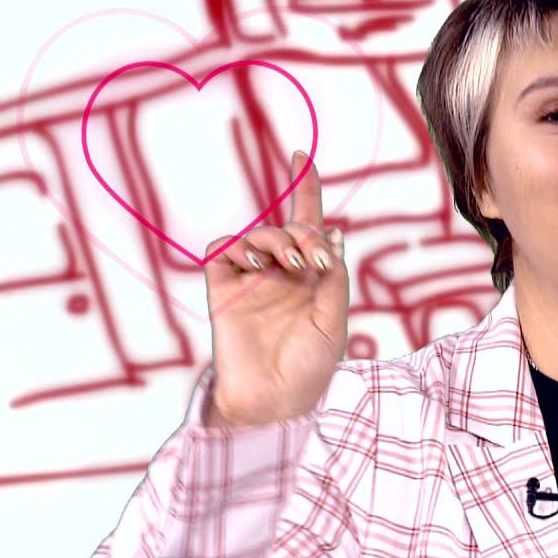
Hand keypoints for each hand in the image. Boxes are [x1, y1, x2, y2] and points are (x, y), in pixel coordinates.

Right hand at [201, 150, 348, 427]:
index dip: (304, 189)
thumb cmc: (310, 368)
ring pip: (259, 235)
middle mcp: (281, 274)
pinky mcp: (222, 289)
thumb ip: (333, 276)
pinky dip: (239, 246)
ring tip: (291, 265)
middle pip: (289, 228)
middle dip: (305, 233)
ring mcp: (251, 280)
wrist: (274, 401)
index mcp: (311, 278)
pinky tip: (256, 264)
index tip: (300, 156)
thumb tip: (332, 235)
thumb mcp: (335, 320)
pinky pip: (223, 249)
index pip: (308, 225)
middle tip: (313, 260)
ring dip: (277, 240)